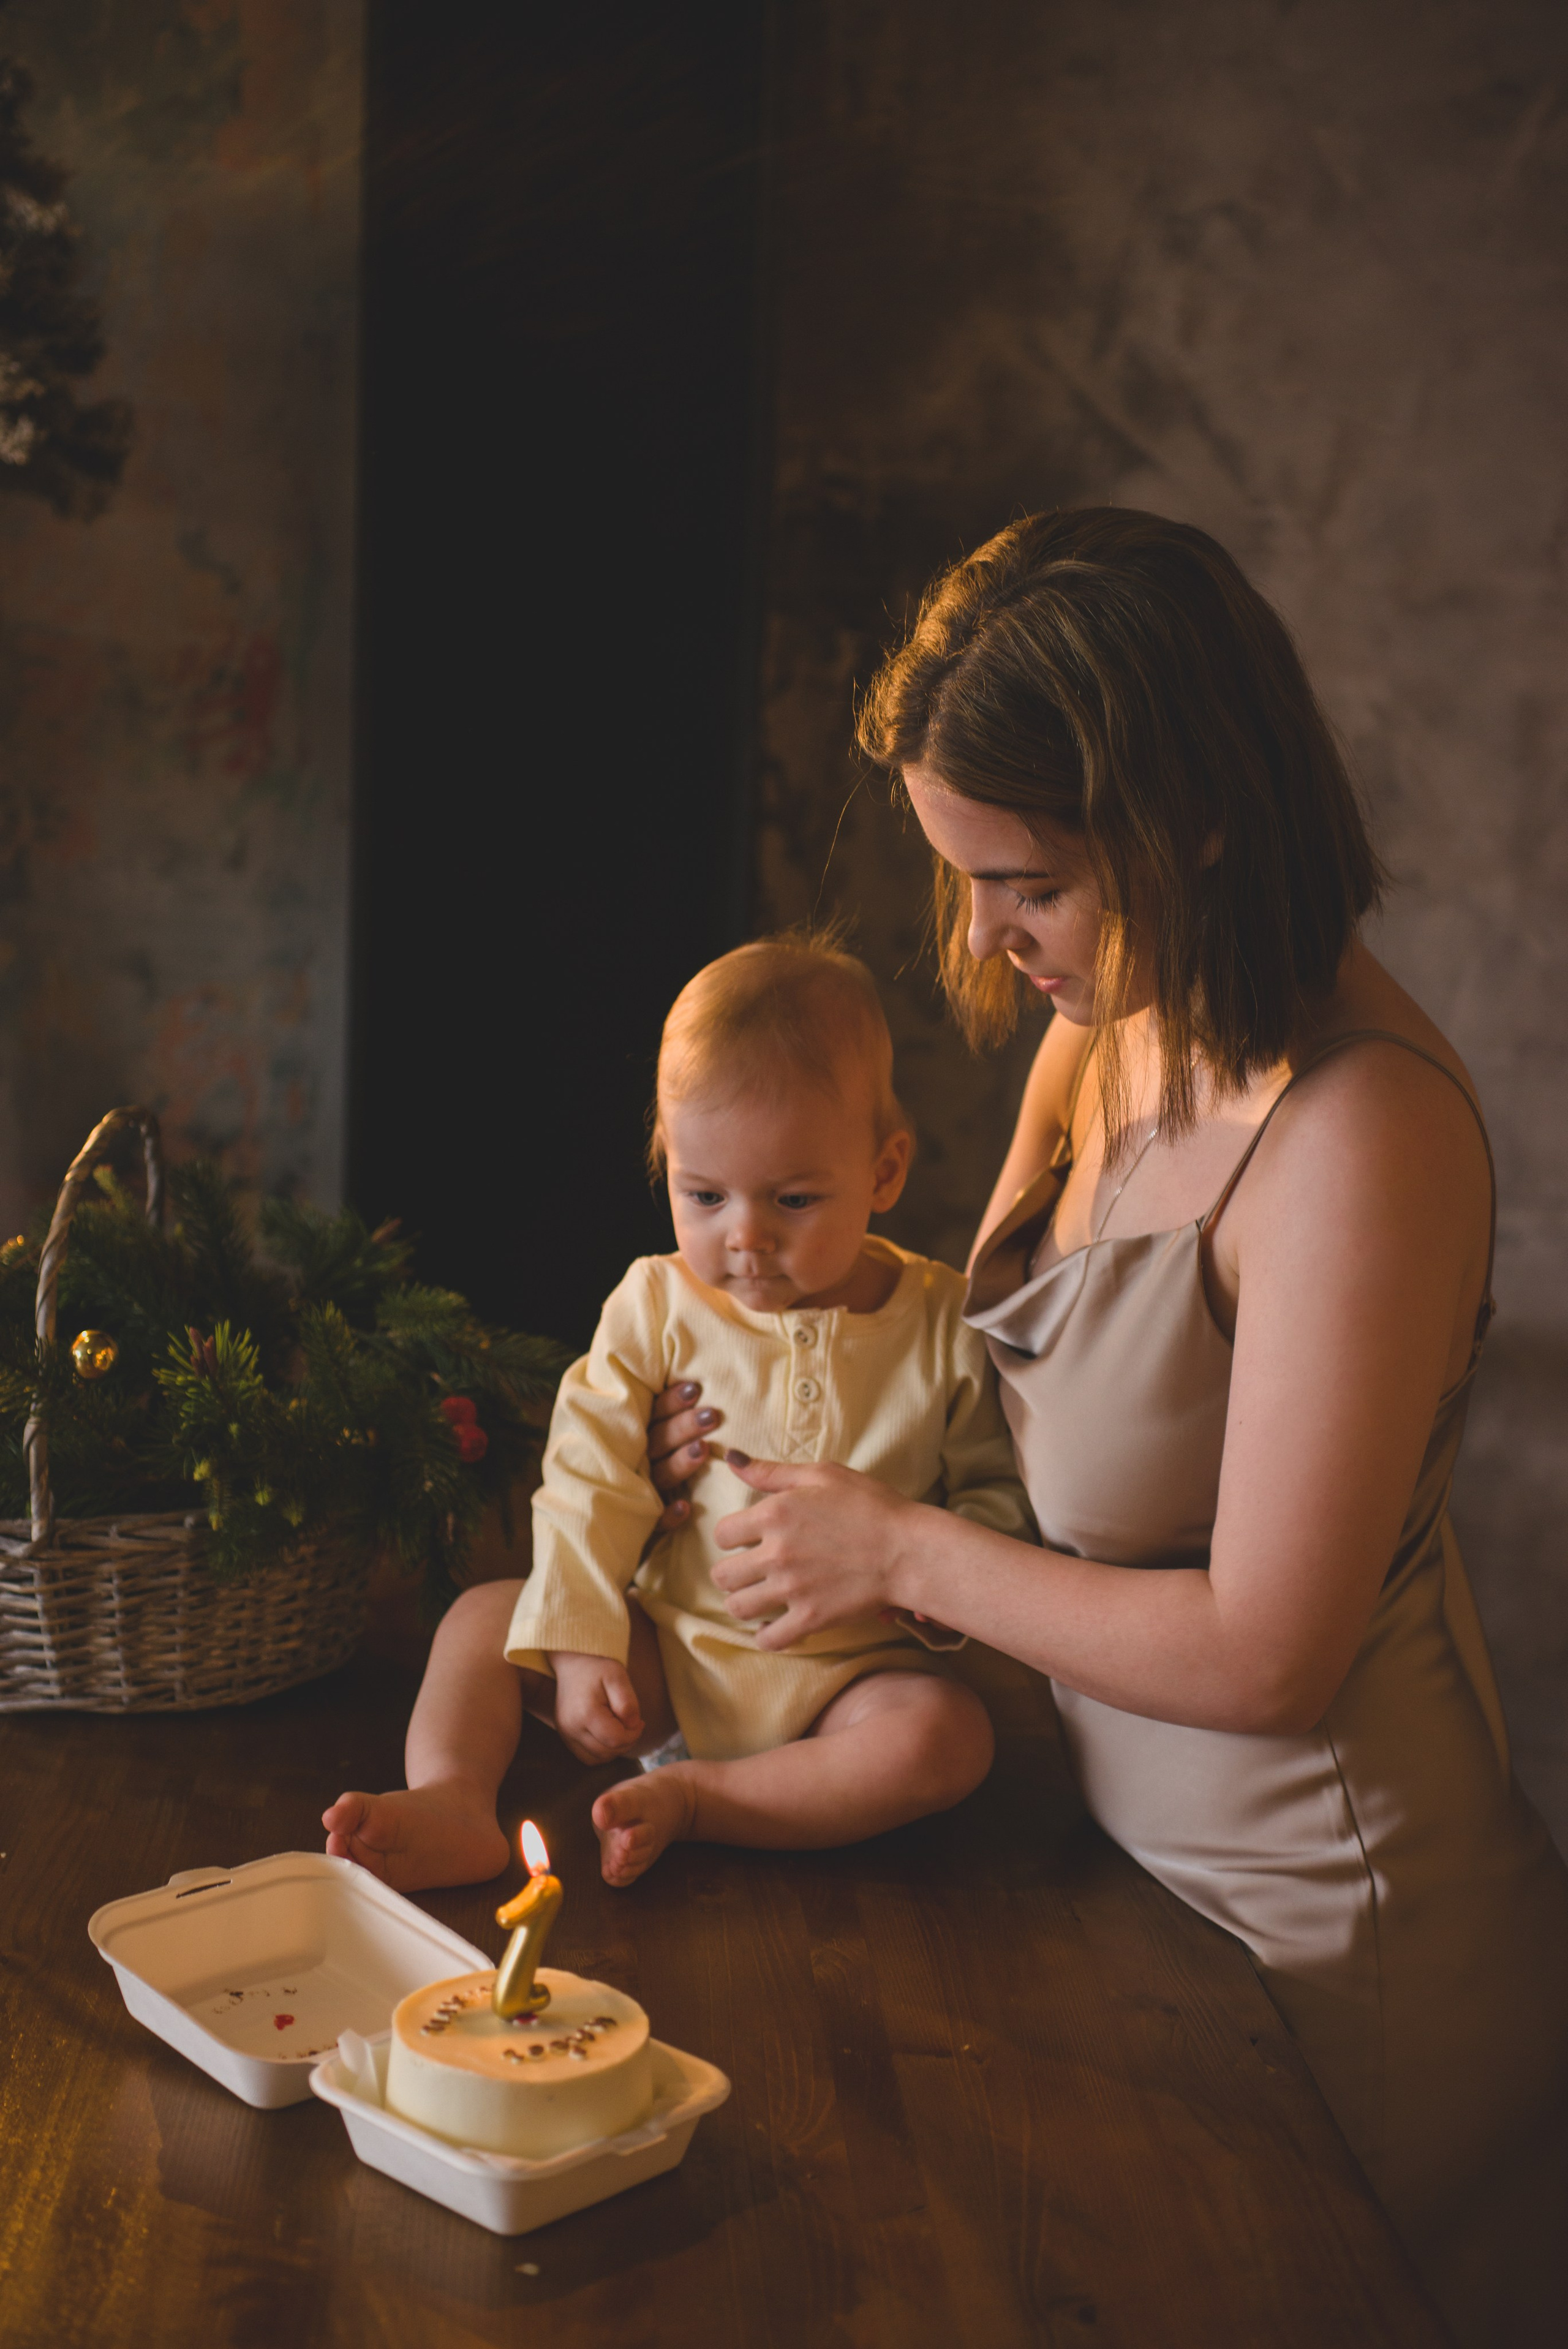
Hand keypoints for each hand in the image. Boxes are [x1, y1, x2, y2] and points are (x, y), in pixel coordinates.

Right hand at [549, 1652, 644, 1763]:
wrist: (572, 1662)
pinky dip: (600, 1751)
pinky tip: (608, 1734)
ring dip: (613, 1749)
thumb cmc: (597, 1667)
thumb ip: (628, 1703)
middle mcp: (571, 1728)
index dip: (633, 1734)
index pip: (616, 1740)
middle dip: (625, 1742)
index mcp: (586, 1713)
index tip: (639, 1721)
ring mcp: (565, 1733)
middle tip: (632, 1724)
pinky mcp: (564, 1735)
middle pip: (606, 1752)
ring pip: (596, 1758)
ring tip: (620, 1729)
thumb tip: (633, 1726)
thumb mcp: (618, 1676)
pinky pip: (586, 1756)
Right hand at [646, 1380, 722, 1532]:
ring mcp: (639, 1495)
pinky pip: (654, 1523)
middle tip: (712, 1415)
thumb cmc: (651, 1477)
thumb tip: (698, 1387)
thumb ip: (668, 1420)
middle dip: (684, 1426)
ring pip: (660, 1476)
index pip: (655, 1415)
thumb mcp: (655, 1443)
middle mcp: (638, 1464)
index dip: (672, 1401)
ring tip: (702, 1450)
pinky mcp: (642, 1529)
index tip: (696, 1388)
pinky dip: (668, 1516)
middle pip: (659, 1441)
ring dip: (680, 1463)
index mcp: (641, 1440)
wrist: (611, 1538)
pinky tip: (684, 1508)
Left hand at [711, 1451, 917, 1649]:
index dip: (732, 1537)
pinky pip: (769, 1640)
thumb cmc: (871, 1505)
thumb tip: (732, 1459)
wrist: (909, 1549)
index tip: (747, 1540)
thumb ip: (772, 1471)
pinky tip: (774, 1624)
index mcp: (774, 1514)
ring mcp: (791, 1589)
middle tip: (750, 1571)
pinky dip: (766, 1636)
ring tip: (758, 1596)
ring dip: (744, 1603)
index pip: (722, 1534)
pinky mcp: (810, 1618)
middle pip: (722, 1575)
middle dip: (731, 1573)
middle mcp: (775, 1553)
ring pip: (738, 1607)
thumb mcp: (823, 1474)